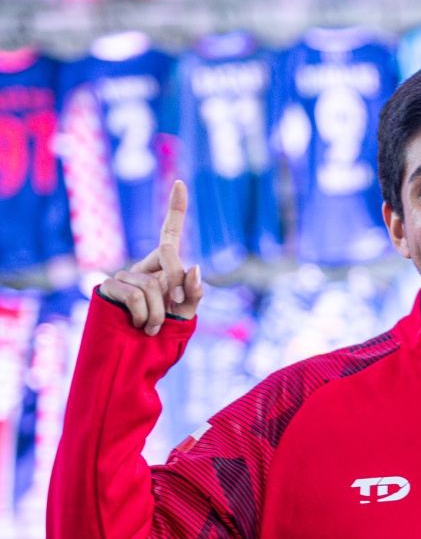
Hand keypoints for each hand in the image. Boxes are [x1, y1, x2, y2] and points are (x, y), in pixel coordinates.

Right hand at [100, 181, 202, 335]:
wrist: (135, 355)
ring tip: (153, 327)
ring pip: (152, 284)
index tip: (179, 182)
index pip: (170, 233)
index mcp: (164, 267)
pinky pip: (134, 295)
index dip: (176, 208)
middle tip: (177, 303)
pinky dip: (144, 315)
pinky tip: (140, 325)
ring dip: (159, 312)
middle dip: (177, 281)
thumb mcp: (186, 314)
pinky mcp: (108, 287)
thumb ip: (193, 293)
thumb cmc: (163, 334)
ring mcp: (124, 275)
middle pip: (168, 254)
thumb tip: (193, 266)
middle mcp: (144, 266)